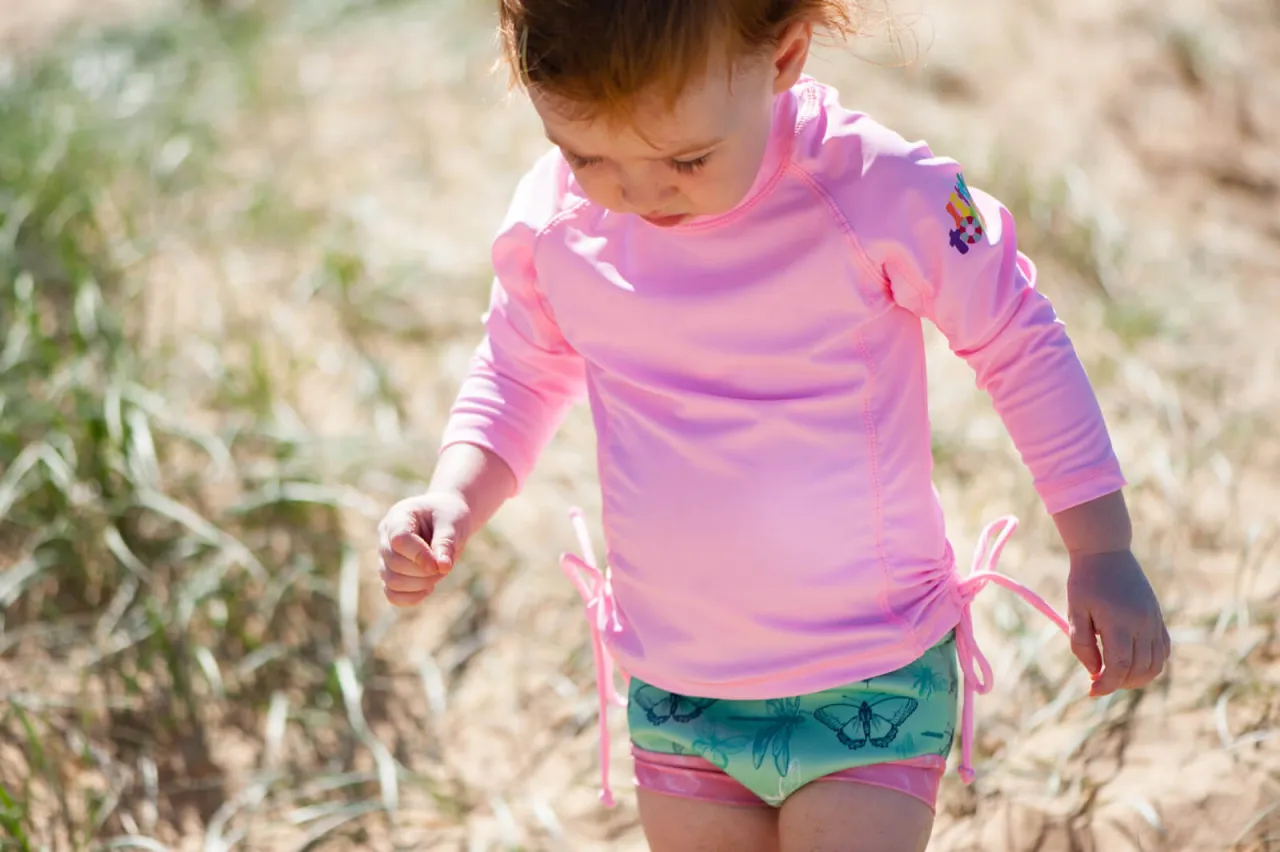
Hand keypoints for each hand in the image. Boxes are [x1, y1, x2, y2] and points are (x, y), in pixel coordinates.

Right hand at [377, 491, 471, 606]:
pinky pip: (392, 594)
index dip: (419, 556)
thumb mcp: (452, 522)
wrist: (445, 519)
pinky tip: (429, 588)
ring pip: (391, 581)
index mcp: (398, 516)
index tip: (438, 564)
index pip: (399, 540)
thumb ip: (446, 542)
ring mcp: (384, 556)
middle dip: (424, 571)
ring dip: (420, 584)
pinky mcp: (390, 573)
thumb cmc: (448, 515)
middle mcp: (385, 536)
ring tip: (438, 573)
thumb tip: (443, 567)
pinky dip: (411, 597)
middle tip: (444, 565)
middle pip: (394, 563)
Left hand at [1065, 549, 1169, 696]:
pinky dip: (1151, 664)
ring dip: (1137, 678)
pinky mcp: (1158, 617)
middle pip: (1139, 670)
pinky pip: (1163, 650)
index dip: (1106, 685)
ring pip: (1156, 665)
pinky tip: (1132, 662)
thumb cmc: (1085, 581)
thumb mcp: (1075, 612)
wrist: (1105, 551)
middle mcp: (1142, 624)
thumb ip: (1082, 644)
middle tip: (1098, 680)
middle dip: (1119, 683)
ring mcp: (1154, 621)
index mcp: (1119, 622)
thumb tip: (1095, 672)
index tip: (1091, 691)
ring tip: (1114, 674)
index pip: (1119, 666)